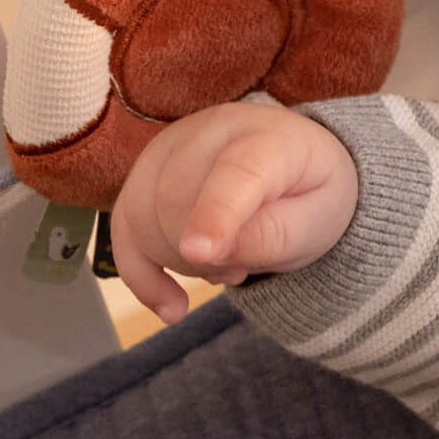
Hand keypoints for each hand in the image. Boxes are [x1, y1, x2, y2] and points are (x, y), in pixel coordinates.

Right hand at [110, 100, 357, 323]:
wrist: (297, 169)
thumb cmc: (312, 193)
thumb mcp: (317, 221)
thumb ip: (274, 235)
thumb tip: (212, 252)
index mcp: (269, 139)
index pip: (236, 172)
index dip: (214, 213)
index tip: (200, 253)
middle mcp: (210, 131)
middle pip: (175, 199)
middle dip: (202, 255)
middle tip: (244, 268)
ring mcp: (169, 147)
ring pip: (140, 215)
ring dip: (177, 262)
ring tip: (226, 267)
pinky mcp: (143, 173)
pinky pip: (121, 226)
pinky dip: (140, 274)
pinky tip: (171, 307)